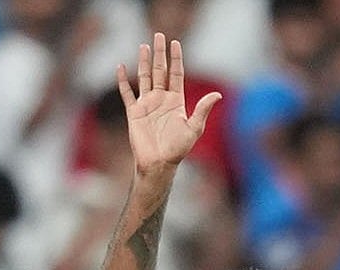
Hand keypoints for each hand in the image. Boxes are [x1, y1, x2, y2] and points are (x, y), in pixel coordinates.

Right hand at [118, 33, 220, 174]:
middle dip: (160, 53)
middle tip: (158, 35)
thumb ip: (203, 110)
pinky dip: (123, 81)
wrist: (158, 164)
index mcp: (176, 101)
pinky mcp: (134, 112)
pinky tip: (121, 67)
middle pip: (160, 70)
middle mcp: (161, 99)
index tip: (175, 43)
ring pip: (145, 77)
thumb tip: (218, 95)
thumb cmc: (178, 149)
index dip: (176, 58)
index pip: (176, 74)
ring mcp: (147, 104)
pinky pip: (127, 93)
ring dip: (144, 62)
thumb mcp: (194, 128)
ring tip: (143, 46)